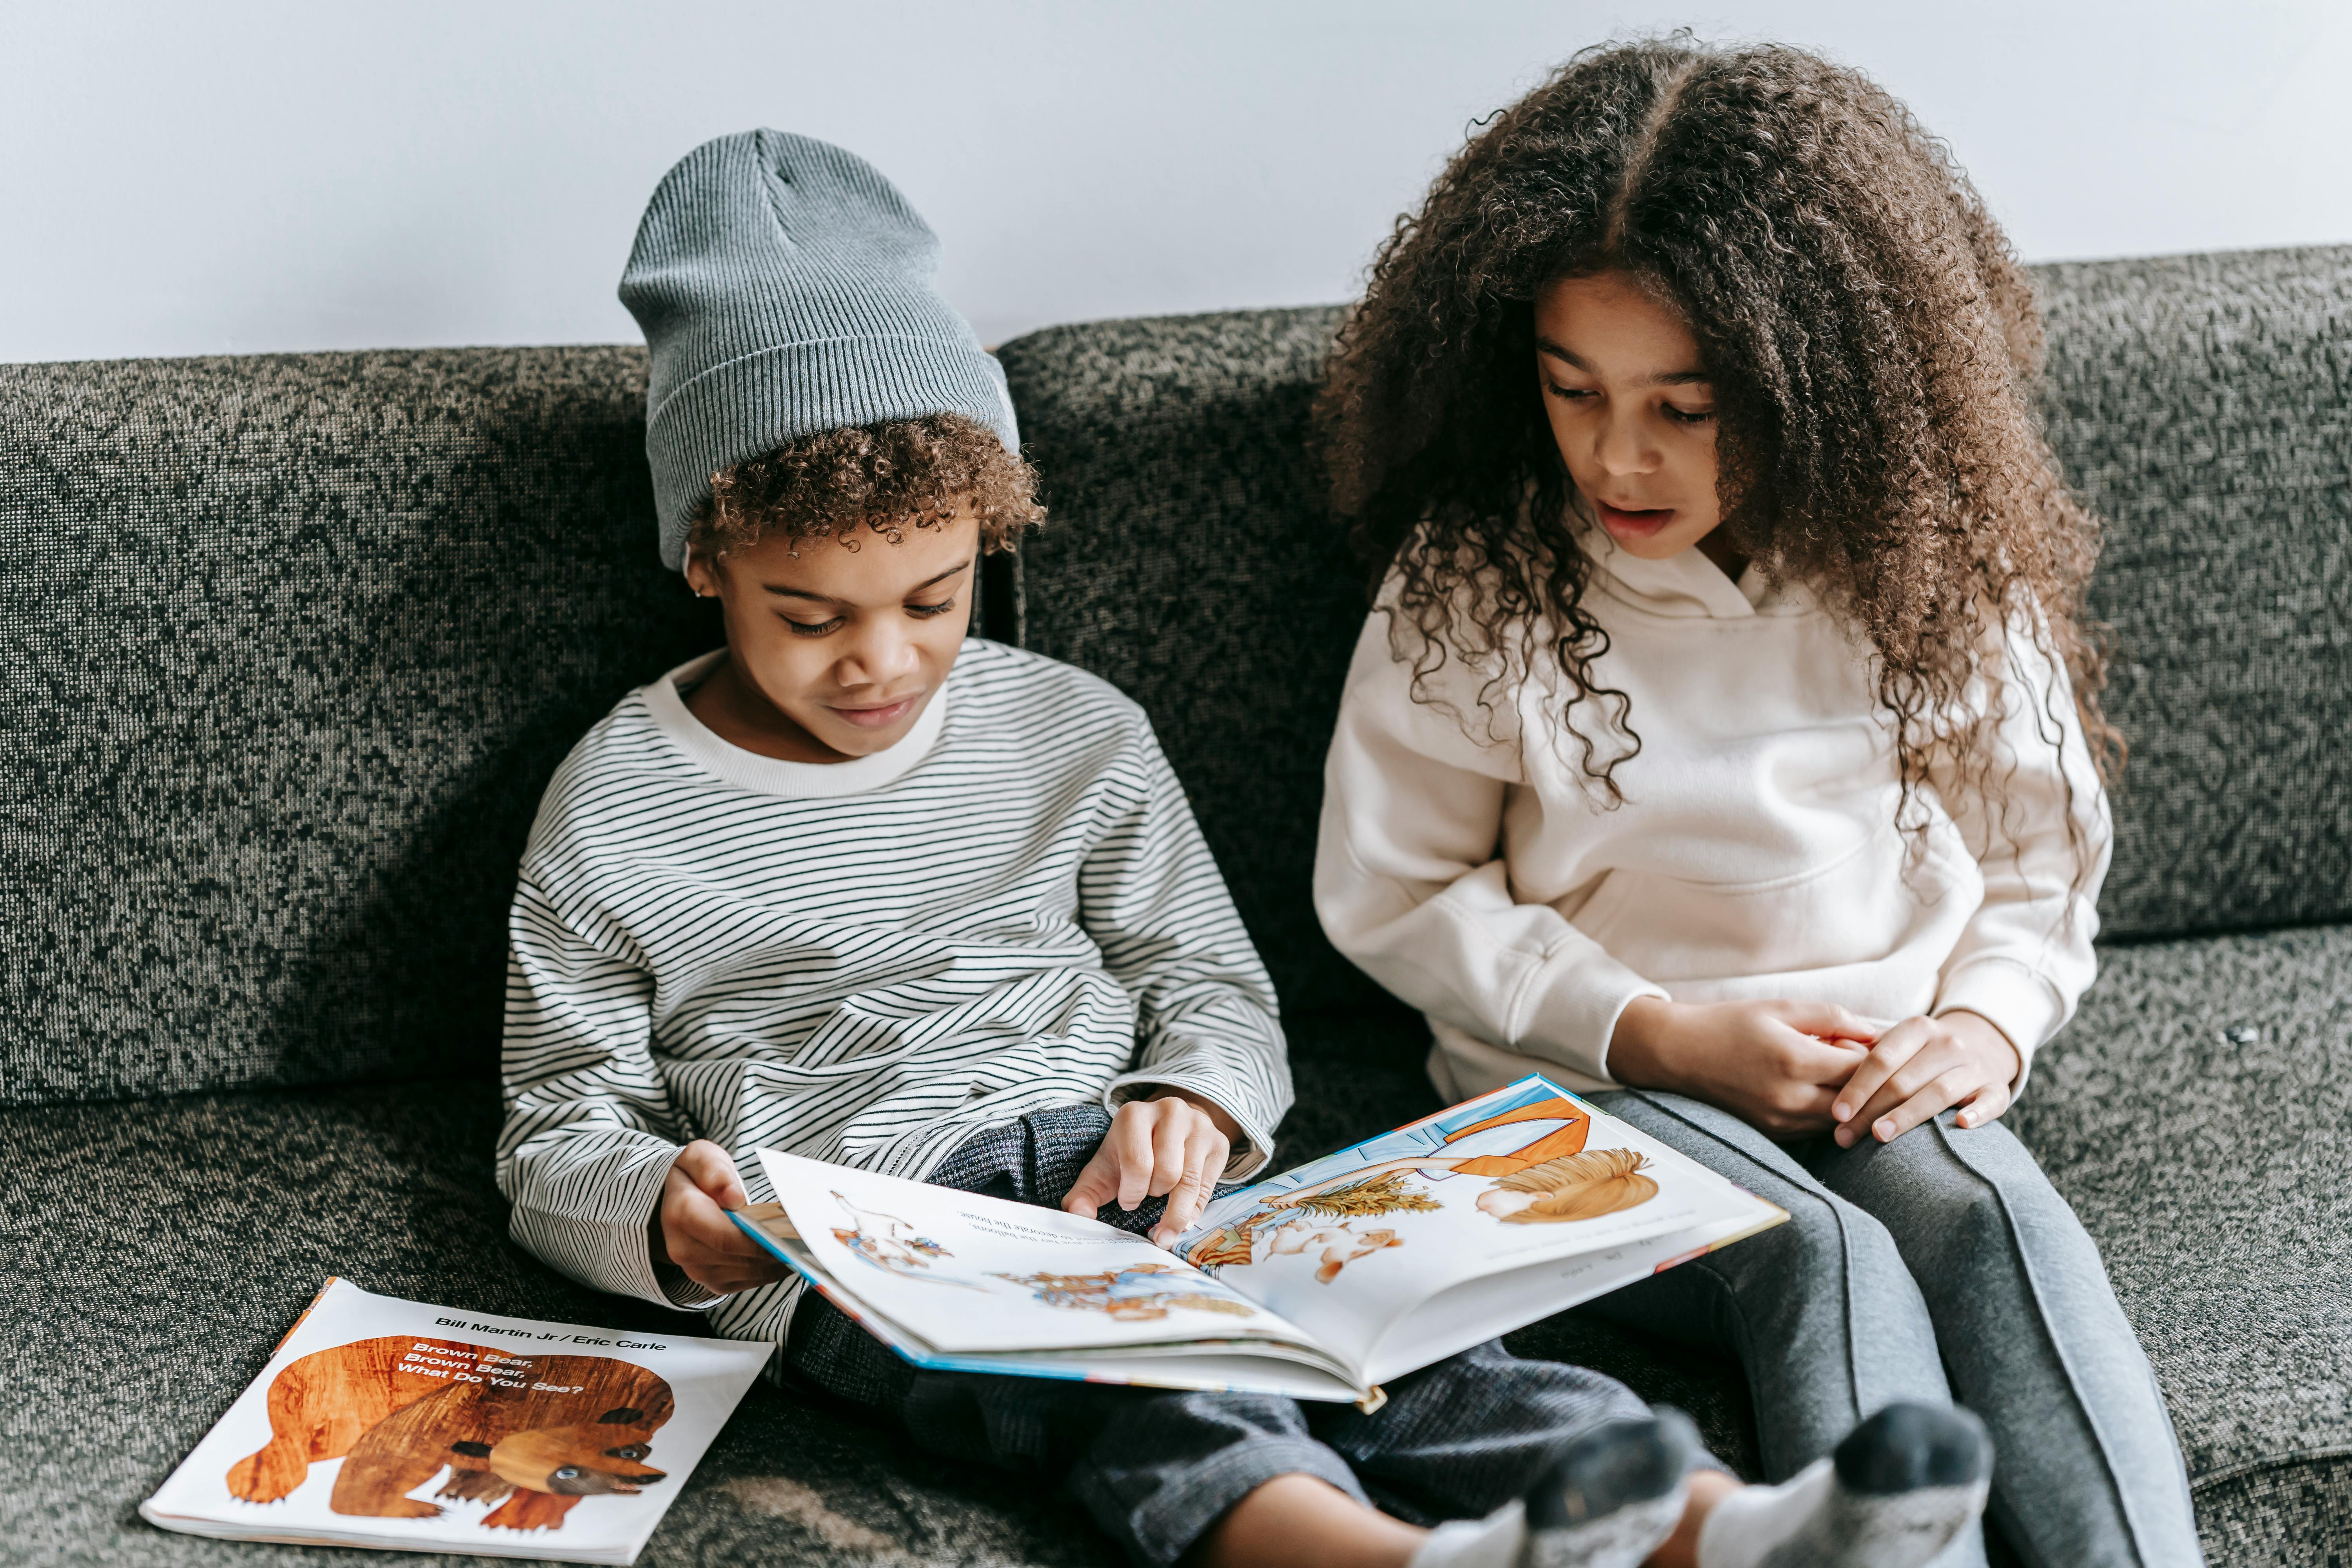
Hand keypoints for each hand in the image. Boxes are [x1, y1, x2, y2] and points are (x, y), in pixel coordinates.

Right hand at [650, 1140, 787, 1293]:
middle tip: (806, 1237)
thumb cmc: (694, 1175)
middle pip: (741, 1258)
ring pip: (749, 1273)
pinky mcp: (713, 1281)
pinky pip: (749, 1281)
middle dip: (776, 1248)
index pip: (725, 1237)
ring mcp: (698, 1270)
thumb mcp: (700, 1157)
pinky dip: (771, 1268)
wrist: (673, 1201)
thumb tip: (733, 1197)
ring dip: (777, 1260)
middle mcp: (684, 1249)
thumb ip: (715, 1172)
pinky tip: (786, 1252)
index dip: (760, 1238)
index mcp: (681, 1215)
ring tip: (801, 1243)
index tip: (791, 1229)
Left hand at [1062, 1090, 1237, 1247]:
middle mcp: (1170, 1111)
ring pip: (1190, 1181)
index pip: (1137, 1162)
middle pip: (1166, 1172)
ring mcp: (1199, 1124)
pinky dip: (1194, 1210)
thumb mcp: (1104, 1170)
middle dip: (1154, 1194)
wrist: (1167, 1129)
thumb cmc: (1131, 1154)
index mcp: (1134, 1114)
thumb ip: (1084, 1194)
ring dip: (1175, 1207)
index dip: (1132, 1192)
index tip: (1128, 1201)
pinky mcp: (1220, 1141)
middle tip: (1148, 1194)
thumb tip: (1076, 1216)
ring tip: (1165, 1210)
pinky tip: (1184, 1213)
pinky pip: (1208, 1187)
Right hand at [1608, 997, 1877, 1138]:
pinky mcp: (1774, 1133)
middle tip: (1866, 1063)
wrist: (1681, 1054)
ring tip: (1839, 1074)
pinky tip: (1819, 1090)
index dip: (1878, 1057)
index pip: (1863, 1070)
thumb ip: (1832, 1018)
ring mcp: (1782, 1121)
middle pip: (1859, 1103)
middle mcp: (1791, 1098)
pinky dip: (1828, 1113)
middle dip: (1870, 1084)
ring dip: (1851, 1101)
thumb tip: (1874, 1032)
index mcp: (1796, 1061)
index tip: (1878, 1044)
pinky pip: (1817, 1129)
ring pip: (1841, 1121)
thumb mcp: (1781, 1008)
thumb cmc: (1730, 1024)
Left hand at [1831, 1010, 2020, 1147]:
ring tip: (1880, 1136)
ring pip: (1938, 1092)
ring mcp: (1974, 1066)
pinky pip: (1990, 1101)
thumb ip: (1863, 1051)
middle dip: (1870, 1110)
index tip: (1836, 1112)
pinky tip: (1959, 1124)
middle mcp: (1947, 1044)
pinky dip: (1977, 1112)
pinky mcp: (1996, 1088)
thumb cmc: (1920, 1054)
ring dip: (1907, 1116)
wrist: (1980, 1047)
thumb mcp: (1896, 1043)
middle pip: (1904, 1080)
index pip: (1881, 1058)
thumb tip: (1826, 1061)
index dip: (1857, 1086)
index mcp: (1918, 1028)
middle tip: (1845, 1136)